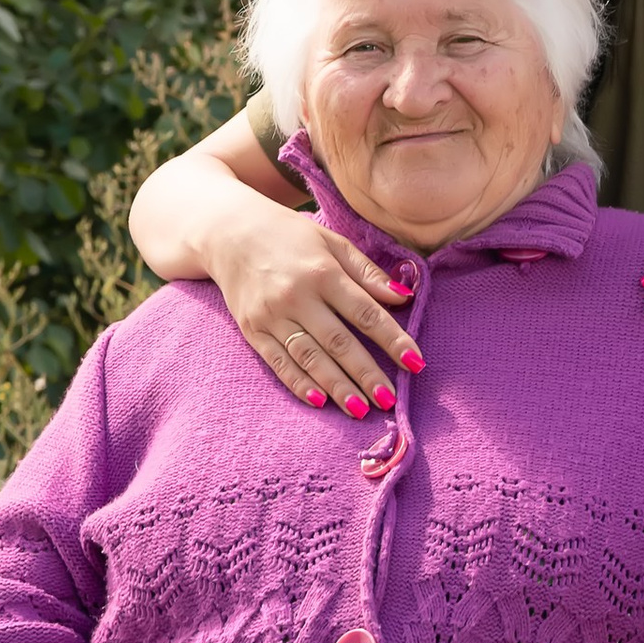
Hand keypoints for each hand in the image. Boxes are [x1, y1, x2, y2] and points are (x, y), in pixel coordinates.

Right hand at [209, 196, 423, 414]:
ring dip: (336, 386)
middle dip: (366, 374)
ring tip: (361, 409)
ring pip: (309, 358)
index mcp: (322, 272)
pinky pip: (278, 362)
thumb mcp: (332, 242)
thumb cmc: (289, 236)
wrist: (228, 232)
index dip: (393, 340)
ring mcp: (271, 316)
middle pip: (338, 342)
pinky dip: (298, 383)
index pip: (366, 312)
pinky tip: (318, 401)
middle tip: (390, 400)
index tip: (415, 363)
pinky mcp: (252, 330)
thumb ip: (367, 272)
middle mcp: (296, 296)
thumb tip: (404, 297)